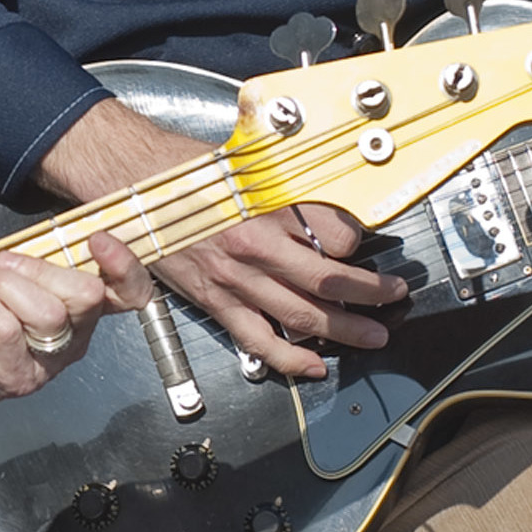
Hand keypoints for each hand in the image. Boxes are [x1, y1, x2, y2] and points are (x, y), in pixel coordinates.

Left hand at [0, 234, 151, 451]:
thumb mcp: (13, 289)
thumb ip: (29, 268)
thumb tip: (19, 247)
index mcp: (82, 313)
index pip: (129, 294)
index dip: (124, 265)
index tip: (96, 239)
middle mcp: (75, 340)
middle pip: (86, 295)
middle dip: (39, 268)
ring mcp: (48, 363)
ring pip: (47, 312)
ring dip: (4, 284)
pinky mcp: (16, 376)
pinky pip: (8, 329)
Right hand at [32, 98, 406, 383]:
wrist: (136, 190)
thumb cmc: (189, 173)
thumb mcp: (247, 166)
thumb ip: (290, 190)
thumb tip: (332, 211)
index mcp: (265, 207)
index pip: (333, 233)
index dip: (359, 242)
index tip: (370, 244)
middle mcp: (254, 246)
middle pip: (327, 280)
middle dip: (370, 294)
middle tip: (395, 298)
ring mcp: (234, 280)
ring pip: (300, 315)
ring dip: (343, 329)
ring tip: (374, 336)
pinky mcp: (215, 302)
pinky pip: (258, 339)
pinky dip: (289, 358)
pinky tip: (314, 366)